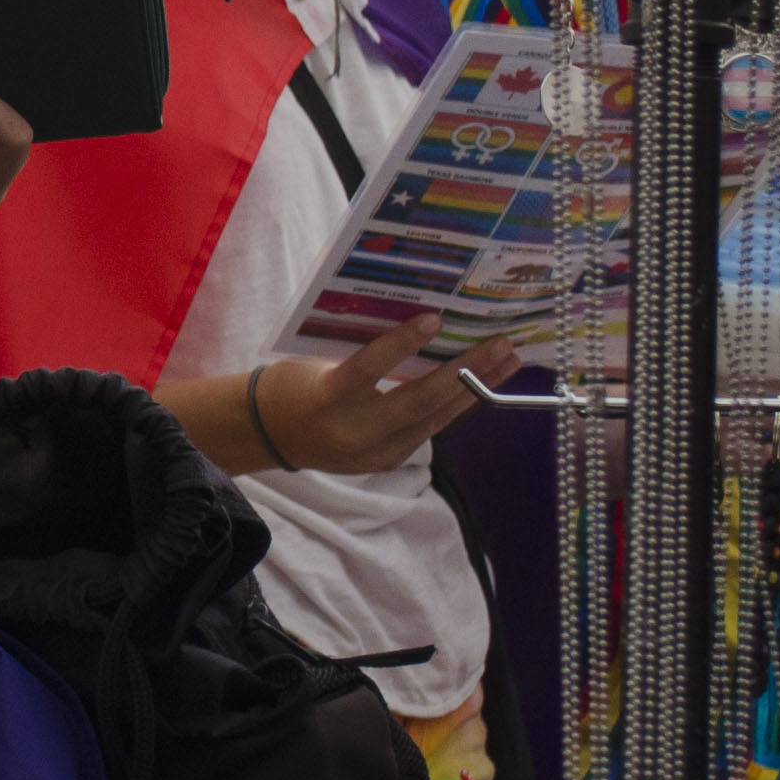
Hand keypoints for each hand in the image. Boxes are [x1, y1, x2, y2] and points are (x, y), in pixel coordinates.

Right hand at [236, 311, 484, 475]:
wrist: (272, 436)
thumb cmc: (295, 384)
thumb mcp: (319, 362)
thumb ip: (362, 352)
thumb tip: (420, 328)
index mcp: (327, 399)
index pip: (367, 370)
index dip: (401, 345)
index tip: (434, 318)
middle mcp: (354, 431)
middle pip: (419, 401)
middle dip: (466, 372)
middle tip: (499, 344)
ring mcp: (375, 452)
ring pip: (436, 418)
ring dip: (476, 388)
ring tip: (508, 362)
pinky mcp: (389, 461)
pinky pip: (430, 429)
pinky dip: (457, 404)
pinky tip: (483, 383)